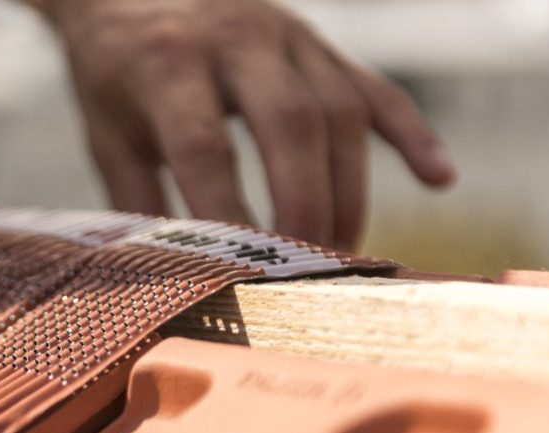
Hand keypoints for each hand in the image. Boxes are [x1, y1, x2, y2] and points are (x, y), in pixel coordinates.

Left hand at [35, 0, 455, 248]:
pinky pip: (375, 87)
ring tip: (342, 252)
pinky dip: (411, 134)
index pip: (207, 146)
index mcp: (168, 64)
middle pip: (291, 121)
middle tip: (309, 267)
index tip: (240, 271)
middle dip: (306, 204)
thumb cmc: (117, 77)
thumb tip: (165, 281)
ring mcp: (287, 34)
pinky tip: (439, 178)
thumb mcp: (109, 138)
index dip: (228, 213)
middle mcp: (235, 37)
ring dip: (349, 189)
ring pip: (341, 109)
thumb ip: (138, 206)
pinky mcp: (320, 43)